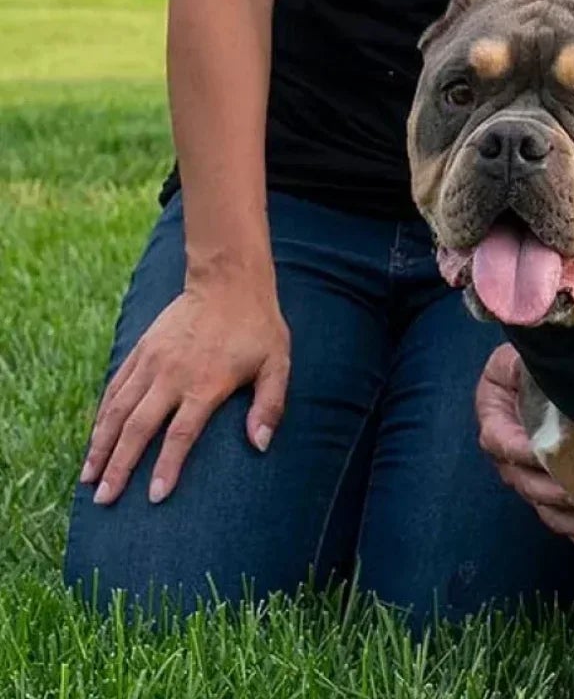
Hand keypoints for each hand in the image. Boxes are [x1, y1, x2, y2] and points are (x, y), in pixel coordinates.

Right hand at [80, 275, 289, 505]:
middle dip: (119, 467)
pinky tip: (94, 438)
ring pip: (116, 410)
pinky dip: (101, 415)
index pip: (180, 434)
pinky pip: (115, 387)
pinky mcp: (141, 350)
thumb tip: (262, 444)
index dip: (166, 467)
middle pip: (137, 429)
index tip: (154, 497)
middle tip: (104, 501)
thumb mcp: (277, 362)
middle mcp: (172, 375)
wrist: (228, 281)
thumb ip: (270, 404)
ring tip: (89, 478)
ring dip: (100, 446)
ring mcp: (152, 362)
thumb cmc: (257, 326)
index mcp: (206, 383)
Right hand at [476, 342, 573, 544]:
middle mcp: (509, 456)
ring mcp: (530, 477)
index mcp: (496, 420)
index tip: (543, 452)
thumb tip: (525, 367)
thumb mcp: (521, 357)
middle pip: (524, 481)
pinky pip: (561, 519)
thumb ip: (517, 364)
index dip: (519, 449)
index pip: (499, 441)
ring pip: (544, 507)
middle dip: (552, 490)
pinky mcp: (552, 490)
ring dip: (569, 517)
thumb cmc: (536, 364)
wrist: (553, 375)